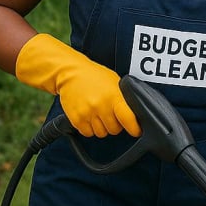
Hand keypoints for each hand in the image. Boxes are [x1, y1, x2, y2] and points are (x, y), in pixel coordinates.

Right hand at [15, 33, 140, 137]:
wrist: (70, 72)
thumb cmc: (94, 76)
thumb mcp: (115, 82)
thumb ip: (124, 98)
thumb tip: (134, 114)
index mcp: (114, 97)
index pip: (129, 119)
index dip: (134, 128)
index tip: (136, 130)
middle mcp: (101, 106)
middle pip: (115, 130)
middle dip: (115, 124)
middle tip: (109, 114)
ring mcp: (88, 113)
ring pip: (101, 133)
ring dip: (101, 127)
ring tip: (98, 113)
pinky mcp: (76, 119)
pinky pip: (88, 133)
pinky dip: (89, 128)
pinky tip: (88, 116)